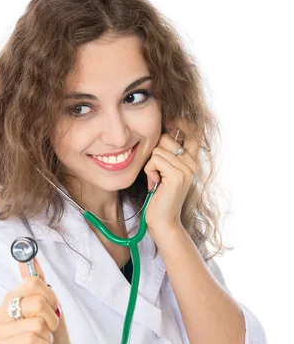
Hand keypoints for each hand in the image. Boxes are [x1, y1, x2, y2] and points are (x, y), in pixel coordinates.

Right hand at [0, 256, 70, 343]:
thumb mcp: (52, 311)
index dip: (50, 298)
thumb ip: (40, 285)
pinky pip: (31, 338)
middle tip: (48, 332)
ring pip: (35, 321)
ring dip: (47, 336)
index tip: (52, 312)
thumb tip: (31, 257)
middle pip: (33, 300)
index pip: (31, 282)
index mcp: (10, 302)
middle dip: (51, 318)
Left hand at [143, 118, 201, 234]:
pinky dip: (149, 170)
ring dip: (150, 164)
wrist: (163, 221)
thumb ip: (168, 155)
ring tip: (155, 179)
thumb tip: (163, 132)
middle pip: (167, 137)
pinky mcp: (177, 175)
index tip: (170, 123)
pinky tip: (154, 183)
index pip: (194, 131)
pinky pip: (155, 159)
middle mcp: (192, 163)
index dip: (182, 122)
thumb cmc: (160, 197)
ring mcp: (186, 169)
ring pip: (159, 148)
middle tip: (156, 171)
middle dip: (155, 152)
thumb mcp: (166, 172)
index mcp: (191, 161)